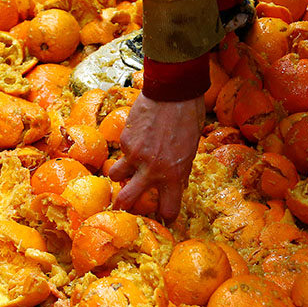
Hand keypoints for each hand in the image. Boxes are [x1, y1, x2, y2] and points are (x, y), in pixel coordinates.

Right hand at [109, 93, 204, 219]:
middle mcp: (152, 169)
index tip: (163, 215)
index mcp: (174, 175)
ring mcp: (134, 155)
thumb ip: (179, 168)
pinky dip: (127, 148)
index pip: (168, 208)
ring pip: (116, 175)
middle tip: (124, 206)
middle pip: (127, 200)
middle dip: (123, 206)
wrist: (173, 91)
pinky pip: (121, 151)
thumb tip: (174, 181)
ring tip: (125, 169)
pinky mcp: (124, 140)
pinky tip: (137, 136)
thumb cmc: (188, 118)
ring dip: (119, 175)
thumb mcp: (191, 148)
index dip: (165, 215)